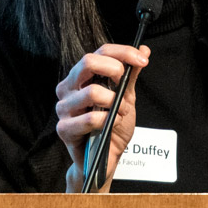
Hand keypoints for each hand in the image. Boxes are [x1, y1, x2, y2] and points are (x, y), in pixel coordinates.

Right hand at [54, 43, 150, 192]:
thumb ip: (131, 75)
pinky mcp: (64, 128)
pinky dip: (108, 120)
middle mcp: (68, 88)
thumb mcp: (126, 97)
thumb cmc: (112, 127)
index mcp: (81, 77)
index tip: (143, 60)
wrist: (106, 158)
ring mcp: (63, 107)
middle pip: (88, 61)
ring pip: (92, 92)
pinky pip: (91, 118)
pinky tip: (112, 125)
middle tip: (126, 86)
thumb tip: (144, 49)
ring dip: (115, 103)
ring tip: (121, 113)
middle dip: (115, 69)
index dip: (123, 52)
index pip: (99, 51)